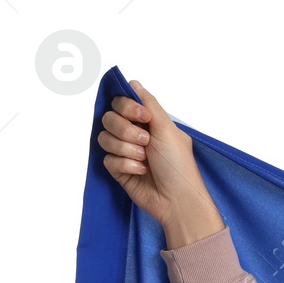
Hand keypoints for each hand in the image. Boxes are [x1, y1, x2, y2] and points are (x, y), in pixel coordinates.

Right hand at [96, 80, 223, 247]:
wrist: (177, 199)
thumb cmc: (178, 165)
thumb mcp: (167, 127)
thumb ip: (148, 102)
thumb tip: (133, 83)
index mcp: (147, 122)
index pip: (120, 102)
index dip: (127, 107)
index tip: (143, 117)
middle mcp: (134, 134)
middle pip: (108, 118)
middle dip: (125, 130)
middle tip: (146, 142)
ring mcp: (125, 152)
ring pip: (105, 138)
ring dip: (126, 149)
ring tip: (145, 159)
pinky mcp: (119, 170)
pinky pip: (108, 159)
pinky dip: (126, 165)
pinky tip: (142, 172)